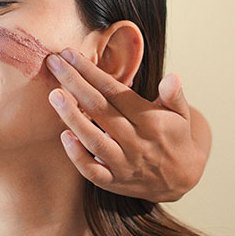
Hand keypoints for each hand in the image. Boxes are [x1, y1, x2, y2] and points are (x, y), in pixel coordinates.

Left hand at [45, 48, 209, 201]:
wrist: (181, 180)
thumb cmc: (174, 136)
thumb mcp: (181, 114)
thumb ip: (173, 95)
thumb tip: (173, 77)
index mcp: (150, 120)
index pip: (114, 90)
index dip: (90, 71)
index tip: (69, 53)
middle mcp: (136, 141)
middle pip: (99, 108)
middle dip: (73, 83)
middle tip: (52, 62)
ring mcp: (124, 163)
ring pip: (94, 139)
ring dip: (72, 117)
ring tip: (53, 95)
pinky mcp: (114, 182)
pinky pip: (92, 172)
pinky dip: (77, 156)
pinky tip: (63, 136)